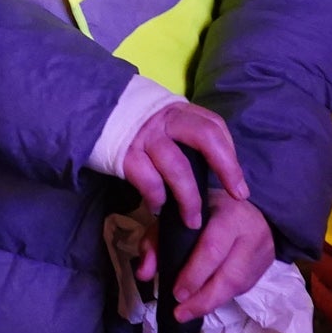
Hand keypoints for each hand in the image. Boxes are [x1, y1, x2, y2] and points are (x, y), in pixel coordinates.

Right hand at [119, 98, 250, 230]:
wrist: (92, 114)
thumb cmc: (137, 127)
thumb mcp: (164, 122)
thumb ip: (186, 137)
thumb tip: (215, 167)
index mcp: (179, 111)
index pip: (214, 126)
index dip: (230, 155)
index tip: (239, 185)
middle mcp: (165, 120)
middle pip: (205, 137)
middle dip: (226, 167)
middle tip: (237, 195)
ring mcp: (145, 136)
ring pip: (177, 167)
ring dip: (189, 199)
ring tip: (192, 221)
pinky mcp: (125, 155)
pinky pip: (148, 182)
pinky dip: (157, 199)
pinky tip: (158, 208)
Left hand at [169, 191, 277, 322]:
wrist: (247, 209)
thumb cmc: (207, 213)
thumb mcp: (178, 218)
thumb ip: (156, 242)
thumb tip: (144, 273)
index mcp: (228, 214)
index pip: (212, 248)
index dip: (195, 274)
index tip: (177, 293)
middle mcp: (251, 232)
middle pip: (230, 275)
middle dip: (203, 298)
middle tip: (181, 312)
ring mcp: (261, 251)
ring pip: (238, 286)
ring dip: (211, 303)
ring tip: (188, 313)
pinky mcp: (265, 267)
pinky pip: (243, 288)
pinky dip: (222, 298)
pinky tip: (205, 303)